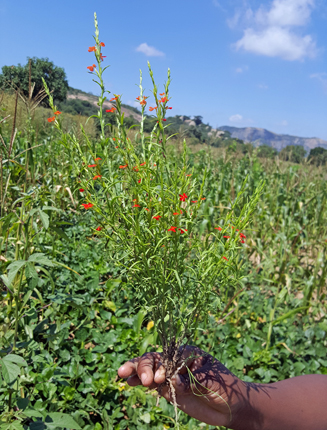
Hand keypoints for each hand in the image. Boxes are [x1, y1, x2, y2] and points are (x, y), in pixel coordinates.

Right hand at [118, 345, 245, 426]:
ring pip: (150, 369)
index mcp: (189, 353)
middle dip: (145, 366)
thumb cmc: (227, 389)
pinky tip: (127, 382)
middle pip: (156, 359)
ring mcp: (171, 375)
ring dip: (136, 370)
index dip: (163, 365)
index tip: (161, 379)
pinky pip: (152, 384)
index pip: (170, 355)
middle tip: (141, 379)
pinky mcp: (168, 388)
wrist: (232, 408)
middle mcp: (177, 361)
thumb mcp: (213, 383)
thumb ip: (192, 380)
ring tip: (121, 374)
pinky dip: (139, 381)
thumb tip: (172, 381)